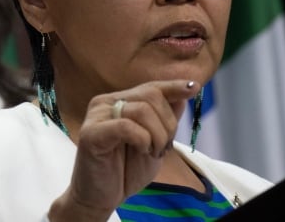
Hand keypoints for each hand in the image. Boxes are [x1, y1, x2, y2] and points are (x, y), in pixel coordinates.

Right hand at [48, 79, 199, 220]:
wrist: (101, 198)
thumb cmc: (125, 170)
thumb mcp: (155, 142)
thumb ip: (166, 118)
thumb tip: (185, 92)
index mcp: (119, 101)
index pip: (151, 87)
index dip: (174, 87)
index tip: (194, 87)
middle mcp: (105, 102)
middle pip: (151, 96)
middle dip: (167, 124)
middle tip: (162, 148)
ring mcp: (96, 116)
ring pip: (141, 110)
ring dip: (156, 135)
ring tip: (151, 152)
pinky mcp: (90, 133)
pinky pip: (126, 126)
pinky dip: (142, 140)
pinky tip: (141, 150)